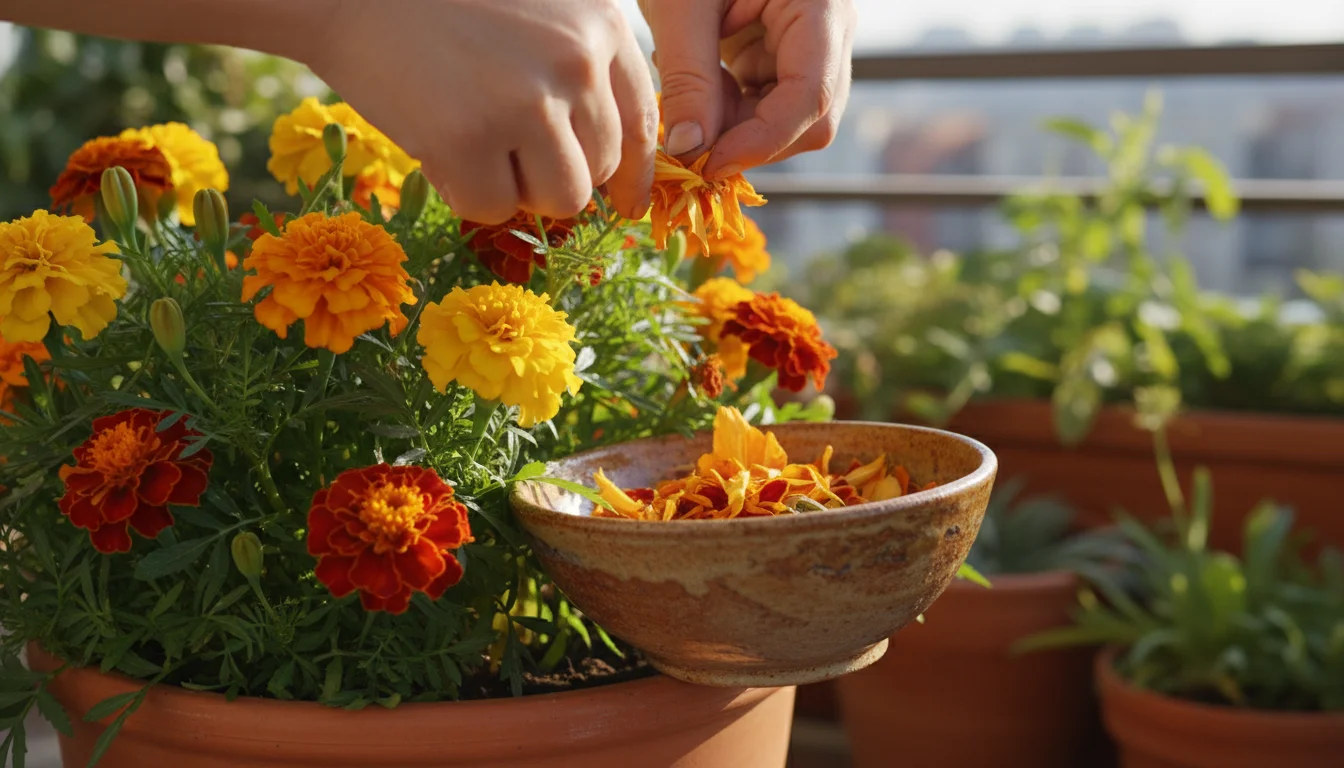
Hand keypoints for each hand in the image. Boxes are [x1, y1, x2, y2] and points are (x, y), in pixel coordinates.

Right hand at [308, 0, 658, 222]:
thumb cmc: (444, 6)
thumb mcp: (540, 13)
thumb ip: (583, 71)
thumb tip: (622, 170)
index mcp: (602, 26)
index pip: (642, 125)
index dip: (633, 176)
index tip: (625, 205)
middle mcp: (576, 62)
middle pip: (601, 170)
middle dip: (555, 172)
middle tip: (501, 138)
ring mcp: (524, 102)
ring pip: (559, 200)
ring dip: (517, 188)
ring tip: (475, 139)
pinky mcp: (468, 139)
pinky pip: (492, 208)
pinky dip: (462, 191)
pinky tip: (438, 142)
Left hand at [640, 0, 854, 177]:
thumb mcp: (681, 5)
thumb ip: (687, 78)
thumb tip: (689, 150)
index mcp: (820, 6)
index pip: (811, 97)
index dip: (762, 141)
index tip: (707, 163)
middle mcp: (830, 32)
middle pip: (810, 119)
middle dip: (749, 140)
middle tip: (689, 140)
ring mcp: (813, 47)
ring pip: (789, 121)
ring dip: (736, 129)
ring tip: (692, 97)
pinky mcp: (787, 56)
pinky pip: (769, 105)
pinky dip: (731, 114)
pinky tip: (702, 87)